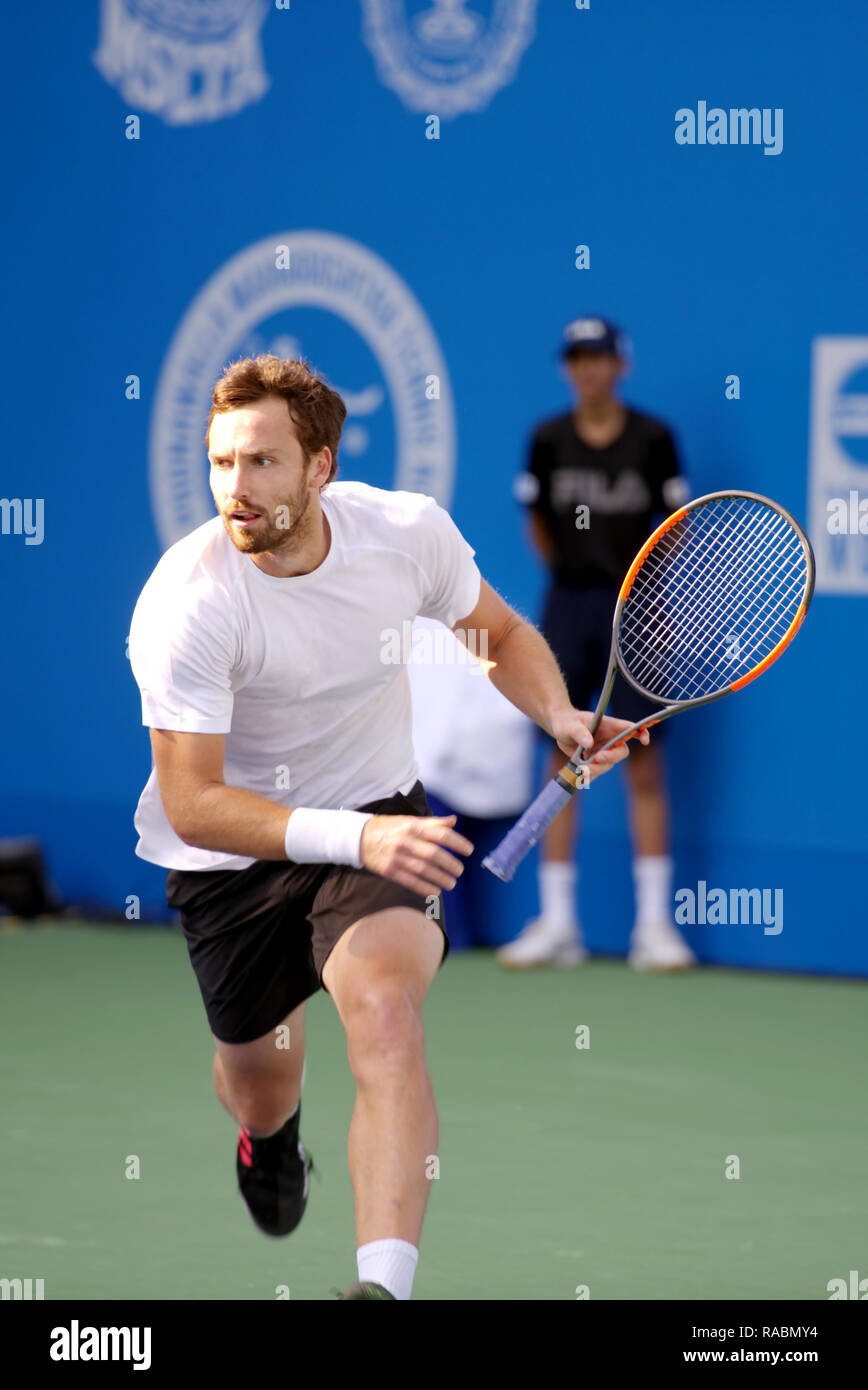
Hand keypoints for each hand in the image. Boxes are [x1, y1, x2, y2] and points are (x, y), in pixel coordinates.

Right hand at [360, 814, 474, 896]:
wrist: (358, 837)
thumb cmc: (388, 828)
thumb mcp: (408, 820)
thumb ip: (432, 822)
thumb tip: (453, 821)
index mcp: (413, 826)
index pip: (441, 834)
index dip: (457, 843)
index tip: (469, 850)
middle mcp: (406, 841)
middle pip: (434, 854)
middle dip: (450, 864)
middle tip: (460, 870)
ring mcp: (397, 857)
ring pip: (424, 870)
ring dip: (440, 878)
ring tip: (452, 883)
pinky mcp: (389, 871)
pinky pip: (410, 881)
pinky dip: (424, 888)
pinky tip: (435, 891)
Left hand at [549, 708, 649, 780]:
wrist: (560, 730)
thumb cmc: (568, 722)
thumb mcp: (571, 725)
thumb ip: (579, 732)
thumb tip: (588, 743)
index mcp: (609, 726)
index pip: (629, 728)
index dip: (641, 733)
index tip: (645, 741)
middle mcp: (609, 740)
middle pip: (621, 751)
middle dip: (611, 757)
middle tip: (597, 757)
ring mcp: (603, 752)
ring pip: (608, 765)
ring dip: (597, 769)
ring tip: (582, 769)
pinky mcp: (594, 762)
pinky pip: (596, 772)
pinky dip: (590, 776)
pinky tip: (582, 778)